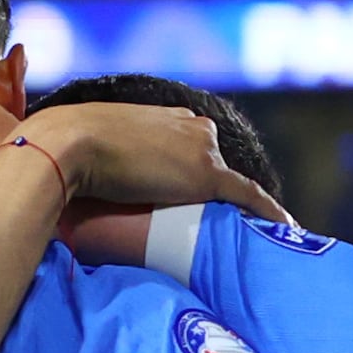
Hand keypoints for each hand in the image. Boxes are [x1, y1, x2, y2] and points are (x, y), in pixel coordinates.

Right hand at [11, 99, 274, 218]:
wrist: (70, 144)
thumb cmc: (63, 150)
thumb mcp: (86, 151)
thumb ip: (98, 164)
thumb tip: (75, 196)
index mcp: (163, 116)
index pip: (188, 146)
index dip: (189, 173)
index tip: (188, 194)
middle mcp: (189, 125)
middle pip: (211, 164)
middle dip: (210, 191)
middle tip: (201, 224)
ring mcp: (200, 149)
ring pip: (229, 184)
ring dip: (233, 207)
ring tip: (238, 236)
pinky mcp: (206, 175)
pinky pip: (248, 197)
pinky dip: (269, 212)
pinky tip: (289, 229)